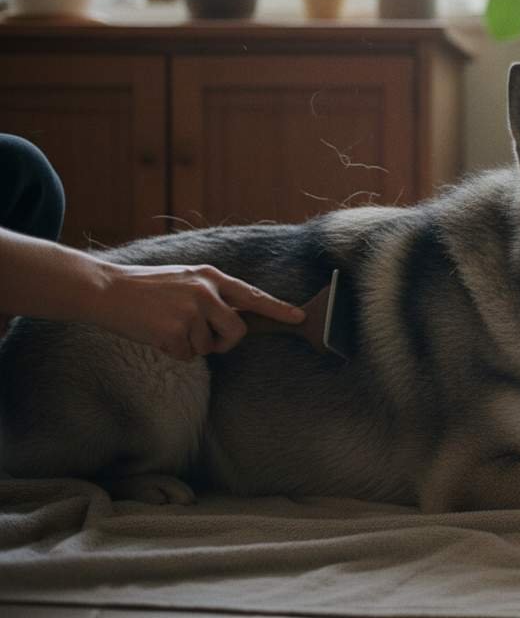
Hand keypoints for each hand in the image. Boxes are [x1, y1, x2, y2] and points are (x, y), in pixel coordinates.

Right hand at [94, 264, 304, 359]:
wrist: (107, 290)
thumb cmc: (147, 288)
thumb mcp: (186, 281)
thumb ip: (213, 296)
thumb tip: (237, 320)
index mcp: (211, 277)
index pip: (252, 295)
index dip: (278, 308)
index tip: (299, 317)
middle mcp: (205, 291)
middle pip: (237, 330)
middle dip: (225, 341)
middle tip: (203, 337)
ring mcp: (190, 311)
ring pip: (209, 346)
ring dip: (191, 344)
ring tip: (167, 325)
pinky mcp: (174, 330)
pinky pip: (187, 355)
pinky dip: (172, 351)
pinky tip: (156, 333)